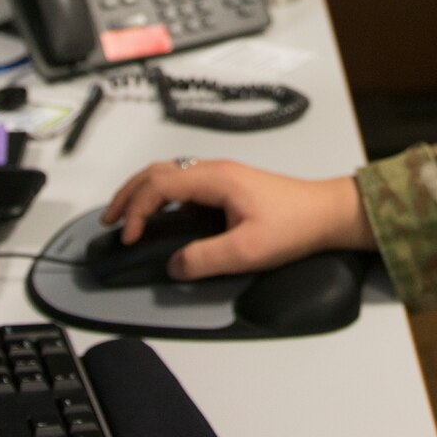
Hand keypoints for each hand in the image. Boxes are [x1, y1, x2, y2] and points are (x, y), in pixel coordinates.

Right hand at [100, 159, 376, 280]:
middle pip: (158, 172)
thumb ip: (205, 259)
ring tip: (126, 218)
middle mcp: (214, 171)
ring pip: (169, 175)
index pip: (160, 185)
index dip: (137, 210)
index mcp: (216, 179)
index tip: (128, 238)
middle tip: (109, 221)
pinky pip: (184, 185)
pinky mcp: (228, 186)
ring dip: (144, 194)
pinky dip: (162, 198)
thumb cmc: (294, 226)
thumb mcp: (247, 251)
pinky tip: (160, 219)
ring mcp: (221, 176)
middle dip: (128, 195)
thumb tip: (173, 265)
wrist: (327, 214)